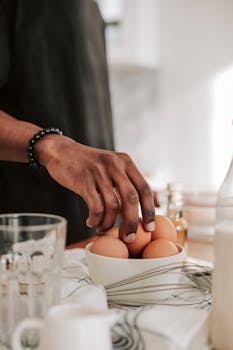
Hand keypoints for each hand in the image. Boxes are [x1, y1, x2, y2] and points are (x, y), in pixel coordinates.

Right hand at [36, 135, 154, 241]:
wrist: (61, 151)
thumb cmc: (88, 164)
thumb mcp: (110, 165)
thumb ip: (123, 182)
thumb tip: (137, 211)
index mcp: (125, 161)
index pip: (144, 188)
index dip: (149, 210)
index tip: (149, 227)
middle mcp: (115, 165)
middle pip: (131, 199)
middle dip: (132, 222)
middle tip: (129, 237)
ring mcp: (99, 172)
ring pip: (113, 205)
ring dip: (109, 223)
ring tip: (102, 228)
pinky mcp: (83, 180)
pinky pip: (95, 207)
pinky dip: (95, 219)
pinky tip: (91, 222)